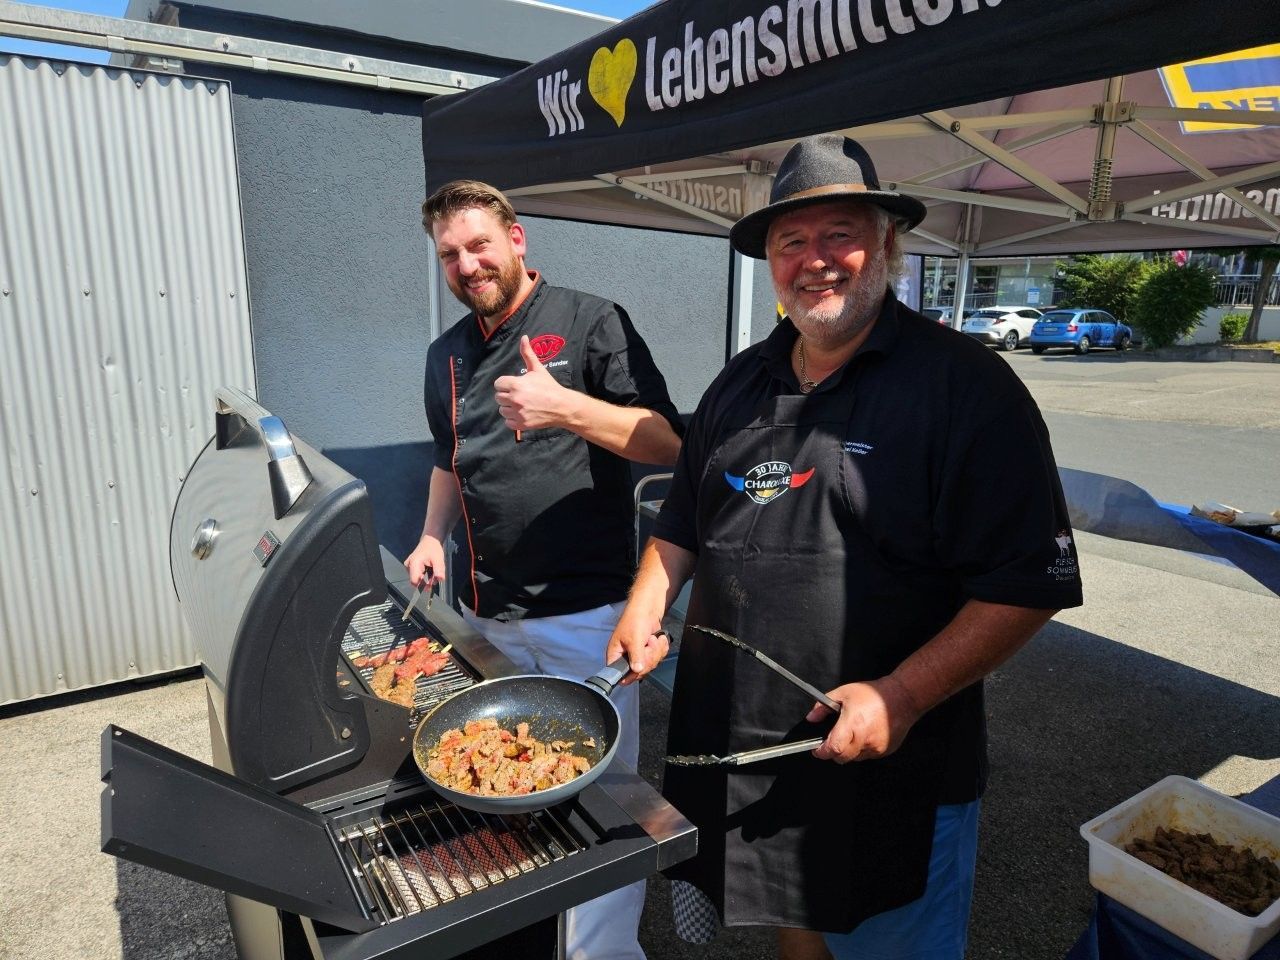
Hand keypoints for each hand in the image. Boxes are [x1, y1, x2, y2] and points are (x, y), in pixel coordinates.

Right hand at [404, 536, 446, 589]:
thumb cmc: (433, 547)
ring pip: (417, 579)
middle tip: (435, 578)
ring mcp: (409, 566)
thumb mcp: (438, 559)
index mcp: (414, 563)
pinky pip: (417, 575)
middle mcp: (409, 565)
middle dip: (426, 582)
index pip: (414, 581)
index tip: (432, 583)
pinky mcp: (411, 567)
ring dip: (426, 579)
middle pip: (416, 581)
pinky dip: (424, 576)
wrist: (430, 540)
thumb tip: (440, 579)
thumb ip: (439, 570)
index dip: (423, 585)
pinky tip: (430, 571)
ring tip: (433, 572)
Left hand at [493, 336, 576, 432]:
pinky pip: (508, 422)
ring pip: (502, 410)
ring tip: (521, 404)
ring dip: (509, 408)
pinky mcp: (521, 424)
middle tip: (519, 395)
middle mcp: (515, 399)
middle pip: (498, 397)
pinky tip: (523, 414)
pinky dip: (513, 420)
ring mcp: (518, 413)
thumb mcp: (537, 369)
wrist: (562, 406)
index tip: (514, 385)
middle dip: (507, 395)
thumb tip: (524, 337)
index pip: (498, 384)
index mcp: (516, 384)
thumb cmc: (549, 386)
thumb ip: (527, 353)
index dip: (505, 384)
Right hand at [606, 609, 669, 685]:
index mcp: (615, 654)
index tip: (640, 667)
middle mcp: (626, 656)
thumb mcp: (634, 639)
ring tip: (652, 639)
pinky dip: (661, 648)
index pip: (619, 674)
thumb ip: (636, 656)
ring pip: (650, 665)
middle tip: (648, 645)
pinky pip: (658, 658)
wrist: (648, 608)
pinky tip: (658, 639)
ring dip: (656, 651)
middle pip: (639, 672)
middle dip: (648, 657)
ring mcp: (638, 655)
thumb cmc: (635, 619)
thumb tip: (637, 670)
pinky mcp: (649, 652)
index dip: (631, 674)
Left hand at [805, 675, 920, 763]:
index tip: (817, 750)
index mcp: (852, 724)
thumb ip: (823, 706)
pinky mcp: (885, 750)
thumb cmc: (874, 694)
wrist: (902, 697)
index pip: (833, 748)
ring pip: (855, 758)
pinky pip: (868, 755)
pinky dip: (863, 749)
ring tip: (853, 733)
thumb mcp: (844, 693)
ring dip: (849, 751)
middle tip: (832, 741)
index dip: (822, 752)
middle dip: (833, 753)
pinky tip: (866, 734)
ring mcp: (876, 747)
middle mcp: (864, 739)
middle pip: (842, 758)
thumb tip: (812, 717)